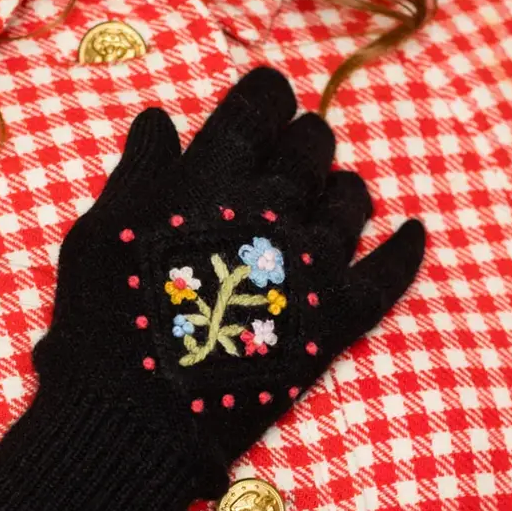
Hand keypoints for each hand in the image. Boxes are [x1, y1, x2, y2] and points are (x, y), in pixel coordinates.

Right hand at [0, 67, 425, 510]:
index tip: (263, 103)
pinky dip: (406, 248)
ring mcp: (314, 260)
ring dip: (339, 189)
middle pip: (312, 143)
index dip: (267, 94)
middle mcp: (274, 204)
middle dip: (300, 141)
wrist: (138, 416)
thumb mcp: (99, 232)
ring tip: (324, 199)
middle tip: (285, 159)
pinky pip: (391, 272)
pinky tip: (412, 232)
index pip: (263, 101)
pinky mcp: (338, 316)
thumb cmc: (104, 320)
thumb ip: (138, 171)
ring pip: (352, 197)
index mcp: (214, 173)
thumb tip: (160, 120)